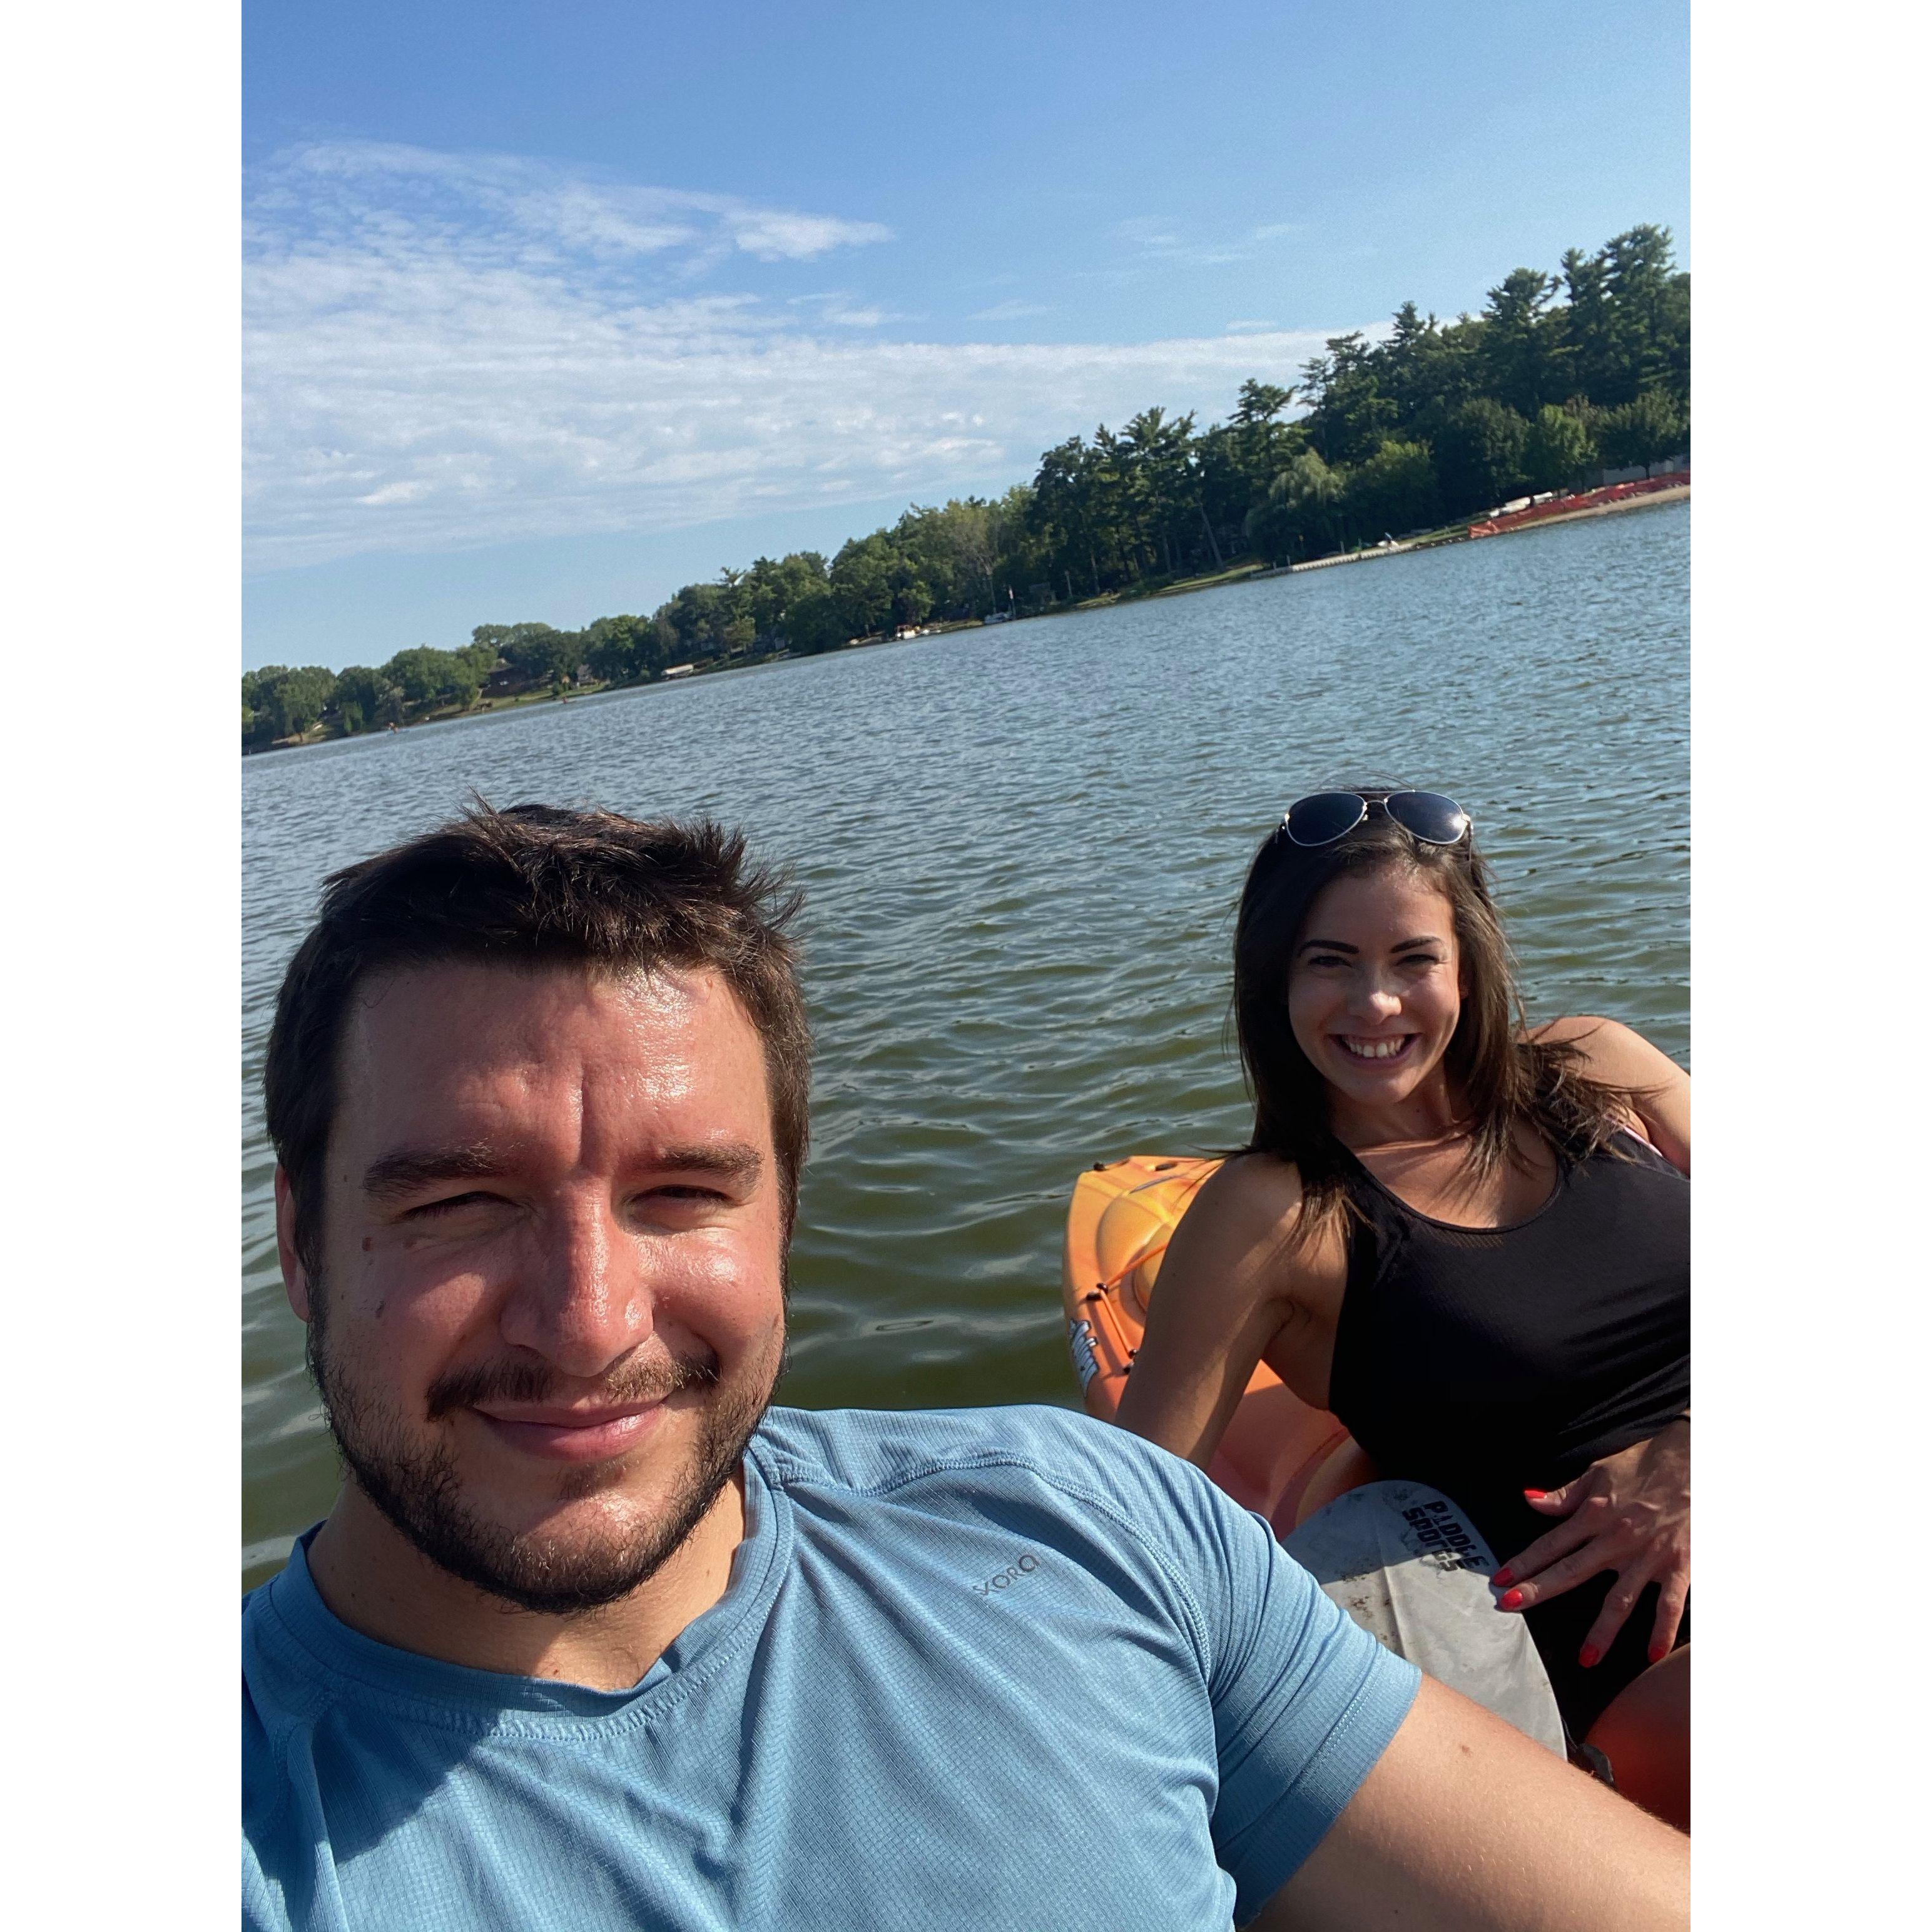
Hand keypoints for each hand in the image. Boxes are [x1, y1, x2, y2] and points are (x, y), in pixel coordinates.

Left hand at [1492, 1421, 1688, 1667]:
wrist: (1696, 1461)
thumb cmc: (1644, 1466)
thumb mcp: (1599, 1473)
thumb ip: (1565, 1495)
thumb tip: (1529, 1501)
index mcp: (1594, 1516)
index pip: (1551, 1544)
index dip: (1523, 1562)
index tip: (1499, 1581)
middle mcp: (1617, 1539)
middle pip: (1572, 1571)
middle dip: (1539, 1591)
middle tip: (1511, 1609)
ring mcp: (1648, 1556)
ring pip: (1620, 1600)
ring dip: (1602, 1631)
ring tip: (1585, 1659)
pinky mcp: (1680, 1566)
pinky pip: (1671, 1604)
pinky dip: (1662, 1630)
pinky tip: (1651, 1655)